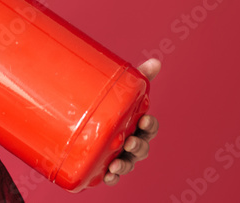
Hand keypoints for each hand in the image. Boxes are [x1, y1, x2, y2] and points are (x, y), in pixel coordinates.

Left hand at [104, 58, 160, 185]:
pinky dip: (111, 178)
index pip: (150, 128)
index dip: (150, 126)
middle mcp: (131, 141)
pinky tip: (106, 176)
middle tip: (129, 143)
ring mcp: (119, 154)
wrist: (83, 117)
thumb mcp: (124, 88)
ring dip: (124, 166)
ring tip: (115, 165)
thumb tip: (156, 62)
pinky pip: (111, 175)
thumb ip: (139, 75)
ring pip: (127, 164)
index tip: (143, 121)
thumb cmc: (112, 103)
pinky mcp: (103, 165)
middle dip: (138, 148)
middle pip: (141, 148)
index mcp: (137, 124)